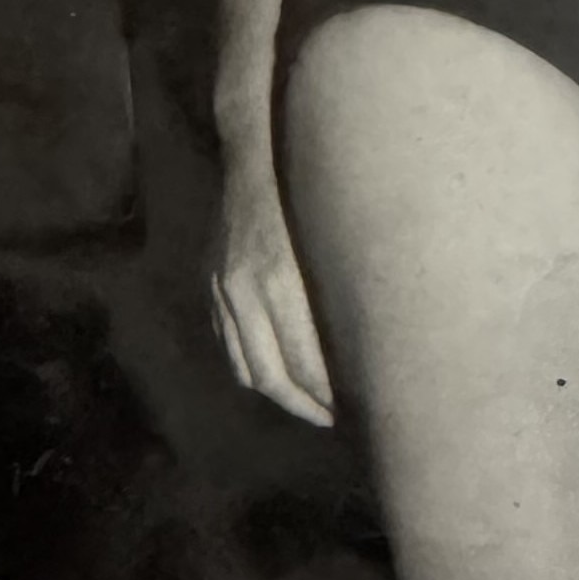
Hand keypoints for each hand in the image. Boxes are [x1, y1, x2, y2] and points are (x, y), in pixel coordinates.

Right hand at [211, 165, 336, 425]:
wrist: (256, 159)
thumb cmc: (312, 195)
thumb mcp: (337, 244)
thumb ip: (342, 298)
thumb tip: (366, 355)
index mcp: (279, 281)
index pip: (304, 365)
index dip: (329, 397)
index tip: (357, 411)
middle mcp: (243, 291)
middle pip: (272, 376)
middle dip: (305, 406)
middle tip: (334, 419)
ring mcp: (221, 291)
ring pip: (245, 367)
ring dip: (278, 394)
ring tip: (308, 404)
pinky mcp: (211, 288)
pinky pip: (228, 345)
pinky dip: (252, 368)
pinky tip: (277, 372)